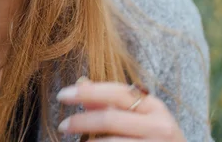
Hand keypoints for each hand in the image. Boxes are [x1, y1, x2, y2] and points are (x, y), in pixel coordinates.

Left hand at [56, 77, 184, 140]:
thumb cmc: (156, 139)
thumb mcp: (141, 118)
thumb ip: (113, 104)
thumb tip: (81, 86)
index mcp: (155, 106)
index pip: (116, 92)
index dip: (87, 92)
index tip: (62, 95)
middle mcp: (160, 125)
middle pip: (110, 118)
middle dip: (81, 121)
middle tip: (62, 125)